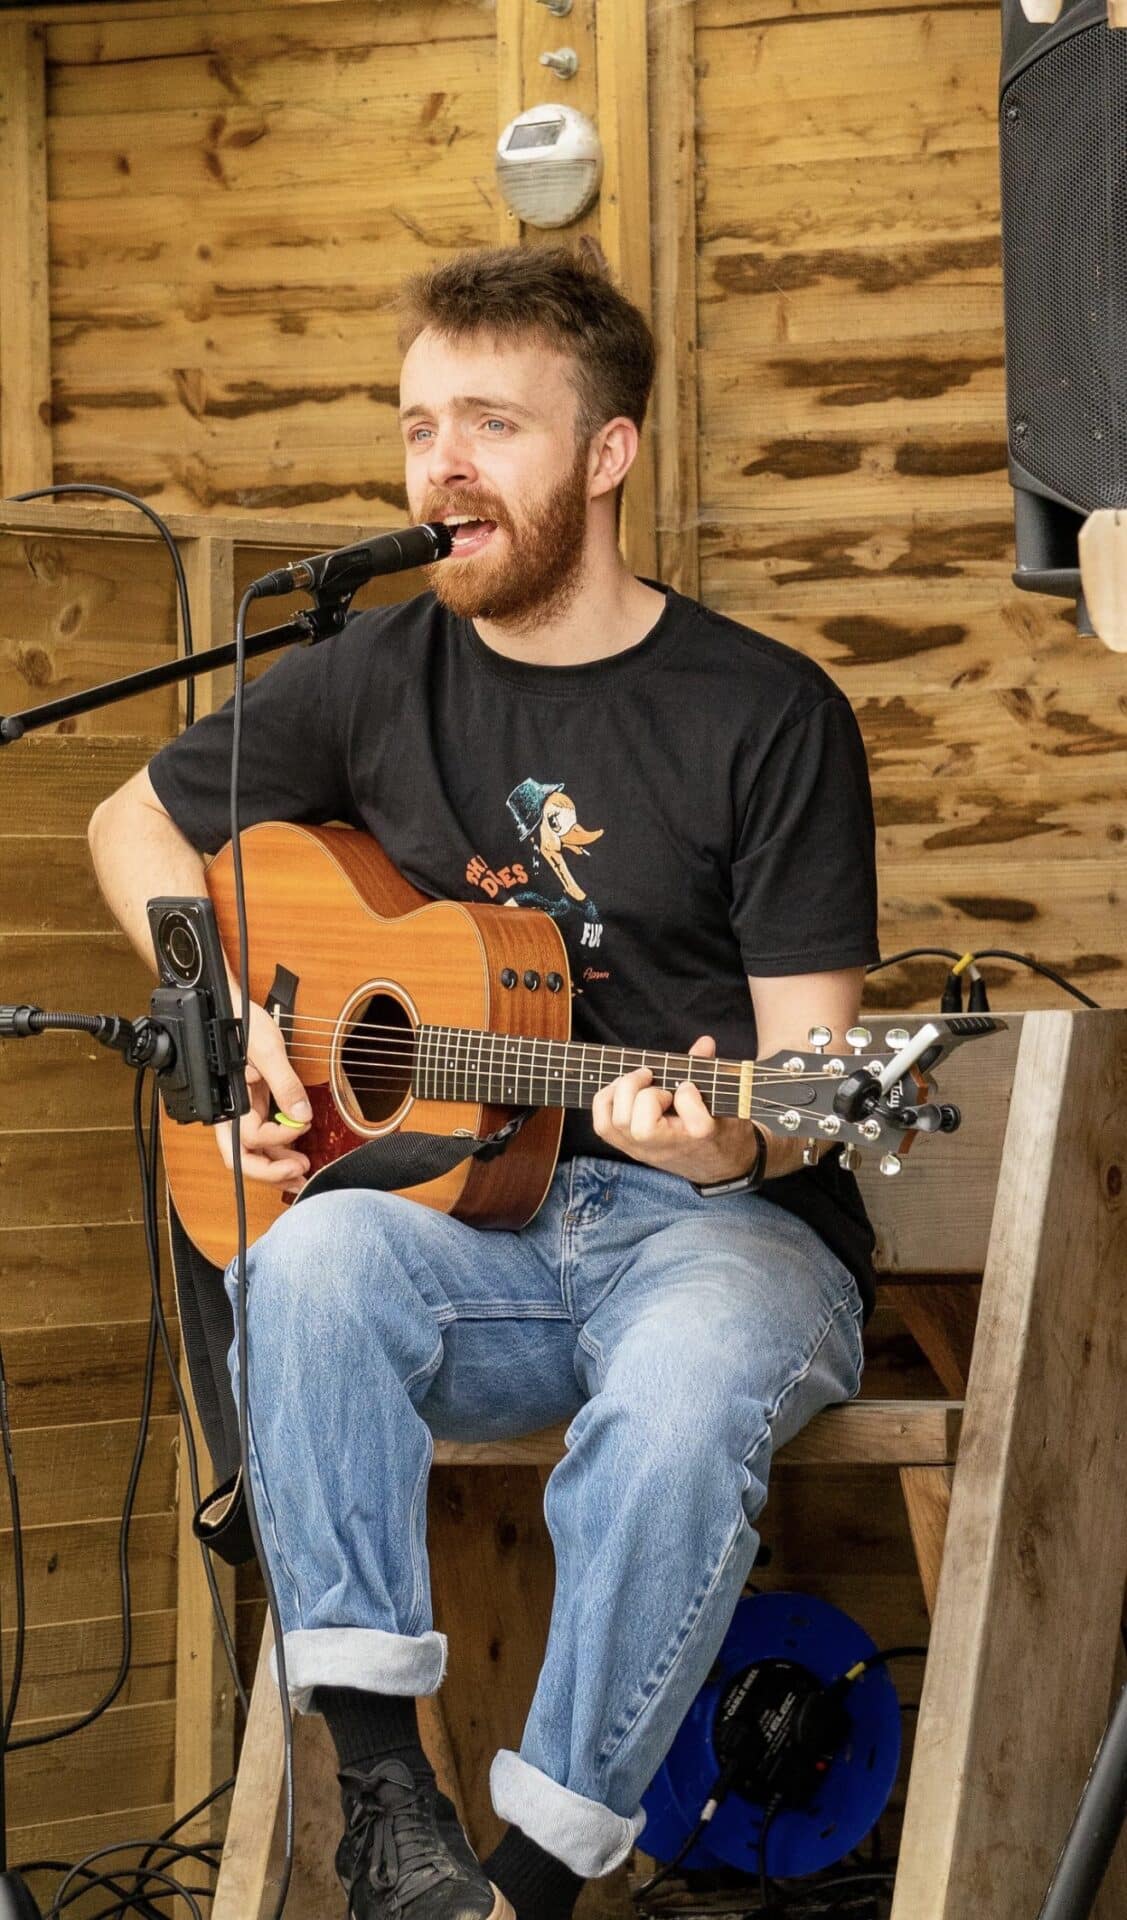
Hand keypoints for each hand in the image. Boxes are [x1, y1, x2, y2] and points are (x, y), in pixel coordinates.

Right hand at [215, 993, 311, 1197]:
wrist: (226, 1002)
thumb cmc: (238, 1019)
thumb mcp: (266, 1048)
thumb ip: (284, 1083)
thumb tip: (301, 1113)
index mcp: (226, 1099)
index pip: (250, 1137)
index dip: (279, 1136)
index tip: (302, 1124)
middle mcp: (229, 1110)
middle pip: (242, 1157)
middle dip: (270, 1171)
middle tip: (298, 1176)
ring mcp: (239, 1109)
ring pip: (252, 1149)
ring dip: (275, 1163)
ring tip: (302, 1171)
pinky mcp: (250, 1102)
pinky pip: (260, 1133)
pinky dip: (277, 1144)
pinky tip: (294, 1150)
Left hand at [591, 1035, 762, 1184]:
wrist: (717, 1165)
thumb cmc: (722, 1128)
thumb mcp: (726, 1101)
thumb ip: (710, 1070)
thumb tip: (704, 1042)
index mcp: (702, 1136)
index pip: (691, 1120)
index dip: (688, 1094)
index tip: (690, 1086)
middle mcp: (669, 1148)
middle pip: (641, 1128)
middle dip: (645, 1094)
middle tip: (656, 1081)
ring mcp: (645, 1150)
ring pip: (617, 1125)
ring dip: (622, 1093)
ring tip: (638, 1082)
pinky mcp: (629, 1147)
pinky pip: (603, 1126)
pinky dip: (606, 1101)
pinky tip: (622, 1089)